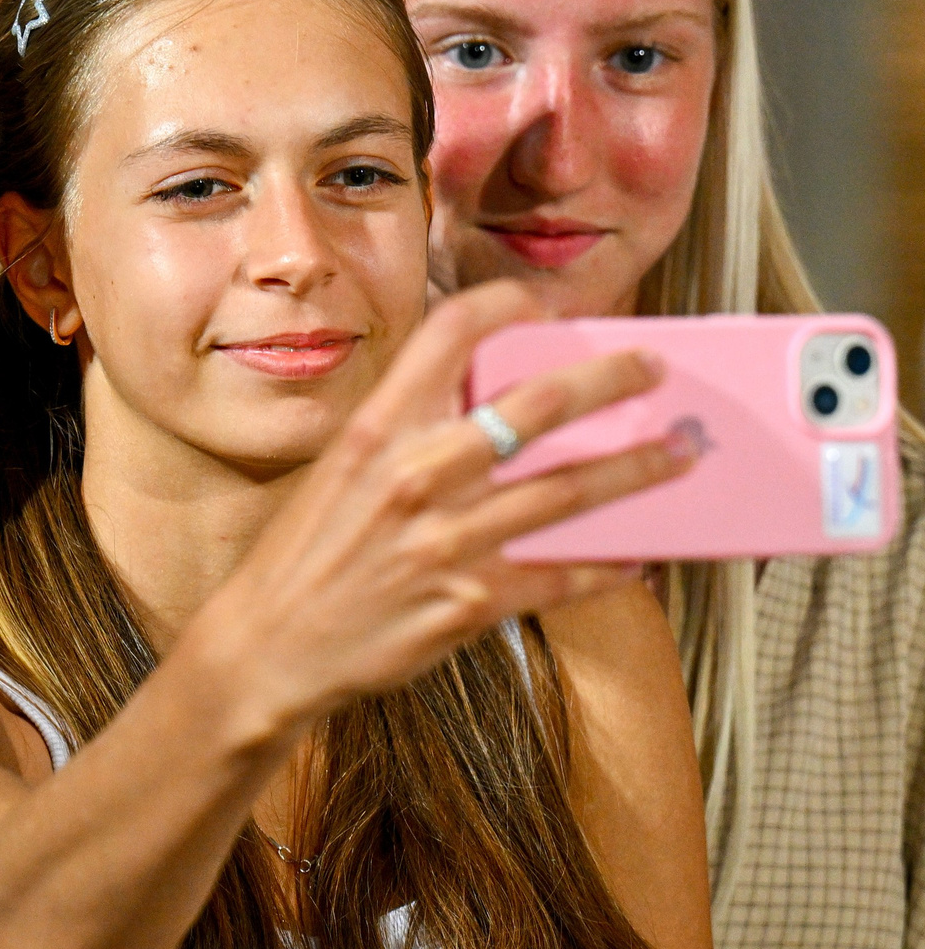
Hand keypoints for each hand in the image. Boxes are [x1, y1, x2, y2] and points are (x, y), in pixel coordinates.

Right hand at [173, 280, 690, 729]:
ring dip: (638, 469)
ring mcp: (447, 540)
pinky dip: (611, 565)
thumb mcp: (340, 471)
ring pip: (571, 491)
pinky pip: (562, 575)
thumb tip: (493, 412)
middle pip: (537, 406)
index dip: (509, 304)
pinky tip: (640, 554)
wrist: (269, 646)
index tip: (548, 303)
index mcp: (376, 430)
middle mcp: (416, 476)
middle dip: (611, 380)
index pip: (450, 333)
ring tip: (679, 454)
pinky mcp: (470, 601)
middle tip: (651, 369)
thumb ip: (408, 436)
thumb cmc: (305, 555)